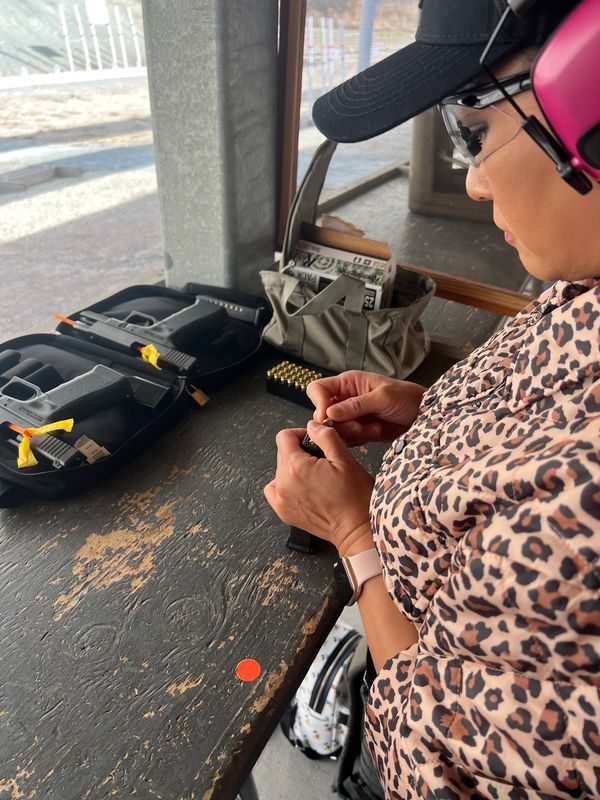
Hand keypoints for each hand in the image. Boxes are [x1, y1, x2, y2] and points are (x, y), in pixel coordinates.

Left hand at [264, 420, 374, 555]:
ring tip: (313, 475)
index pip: (284, 437)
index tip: (313, 440)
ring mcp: (281, 500)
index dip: (300, 434)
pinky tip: (301, 487)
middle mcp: (283, 483)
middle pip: (282, 454)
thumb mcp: (344, 459)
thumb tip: (312, 426)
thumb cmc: (355, 497)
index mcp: (296, 467)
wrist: (357, 529)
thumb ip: (325, 437)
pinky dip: (284, 485)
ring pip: (279, 471)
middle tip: (320, 460)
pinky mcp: (284, 512)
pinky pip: (275, 490)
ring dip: (292, 468)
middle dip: (299, 452)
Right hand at [306, 370, 425, 445]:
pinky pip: (347, 439)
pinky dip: (358, 440)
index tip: (328, 417)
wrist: (425, 417)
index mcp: (349, 383)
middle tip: (358, 426)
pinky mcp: (359, 431)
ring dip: (351, 433)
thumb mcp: (382, 398)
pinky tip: (374, 433)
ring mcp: (352, 416)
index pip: (318, 389)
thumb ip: (355, 405)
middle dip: (339, 424)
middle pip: (323, 413)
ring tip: (372, 429)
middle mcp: (346, 398)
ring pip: (334, 429)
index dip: (319, 403)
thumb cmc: (407, 398)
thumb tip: (329, 413)